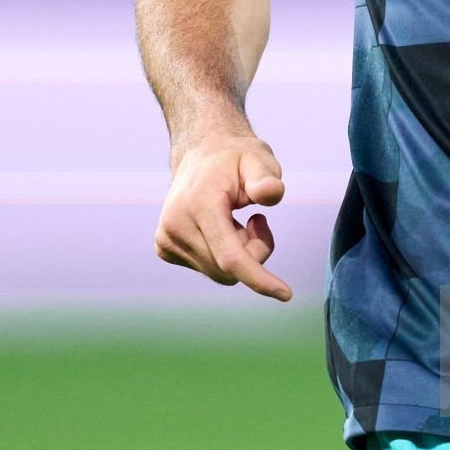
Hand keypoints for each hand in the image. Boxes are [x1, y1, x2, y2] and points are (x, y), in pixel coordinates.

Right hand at [154, 131, 291, 300]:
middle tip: (258, 221)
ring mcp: (166, 238)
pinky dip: (223, 255)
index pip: (230, 256)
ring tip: (238, 219)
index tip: (285, 295)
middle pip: (230, 268)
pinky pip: (208, 269)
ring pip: (220, 273)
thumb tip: (272, 194)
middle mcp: (176, 225)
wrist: (201, 154)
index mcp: (200, 204)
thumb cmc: (235, 158)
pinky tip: (221, 227)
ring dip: (239, 253)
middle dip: (254, 252)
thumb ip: (267, 178)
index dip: (259, 278)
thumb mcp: (259, 159)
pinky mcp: (164, 248)